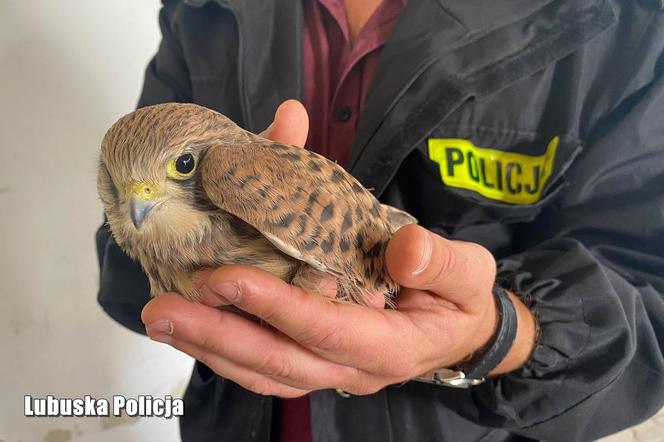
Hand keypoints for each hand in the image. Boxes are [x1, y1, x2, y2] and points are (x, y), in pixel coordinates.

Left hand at [141, 100, 536, 396]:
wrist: (459, 332)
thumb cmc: (460, 298)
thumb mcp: (469, 273)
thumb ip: (442, 261)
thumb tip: (406, 248)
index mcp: (392, 345)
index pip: (327, 331)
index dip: (277, 308)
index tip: (227, 279)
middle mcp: (353, 369)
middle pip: (279, 362)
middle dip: (218, 336)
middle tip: (162, 310)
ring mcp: (330, 371)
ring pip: (263, 372)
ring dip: (209, 346)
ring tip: (161, 319)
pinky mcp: (314, 361)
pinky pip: (264, 366)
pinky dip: (224, 350)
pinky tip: (191, 328)